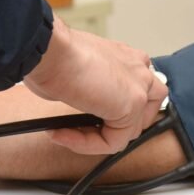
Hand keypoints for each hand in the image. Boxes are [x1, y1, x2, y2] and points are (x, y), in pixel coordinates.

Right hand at [24, 18, 167, 154]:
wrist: (49, 50)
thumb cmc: (52, 53)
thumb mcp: (74, 72)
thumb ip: (88, 88)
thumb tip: (79, 104)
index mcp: (125, 58)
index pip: (133, 91)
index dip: (109, 111)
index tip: (81, 117)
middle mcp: (138, 69)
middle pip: (144, 111)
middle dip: (115, 127)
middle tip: (81, 130)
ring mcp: (139, 87)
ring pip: (130, 130)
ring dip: (97, 139)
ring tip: (67, 134)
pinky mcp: (132, 105)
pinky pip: (113, 141)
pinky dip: (87, 144)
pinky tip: (63, 134)